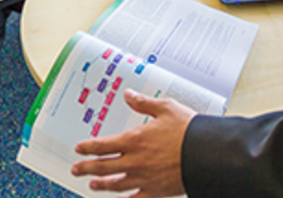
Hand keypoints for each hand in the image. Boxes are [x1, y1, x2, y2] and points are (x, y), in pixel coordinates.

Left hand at [72, 90, 194, 197]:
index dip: (88, 147)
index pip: (103, 145)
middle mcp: (135, 161)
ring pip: (115, 185)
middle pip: (103, 167)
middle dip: (87, 168)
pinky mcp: (156, 191)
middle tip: (76, 169)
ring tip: (93, 184)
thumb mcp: (165, 108)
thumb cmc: (188, 130)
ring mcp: (144, 178)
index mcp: (135, 140)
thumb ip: (143, 103)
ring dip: (101, 184)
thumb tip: (128, 94)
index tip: (79, 148)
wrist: (206, 153)